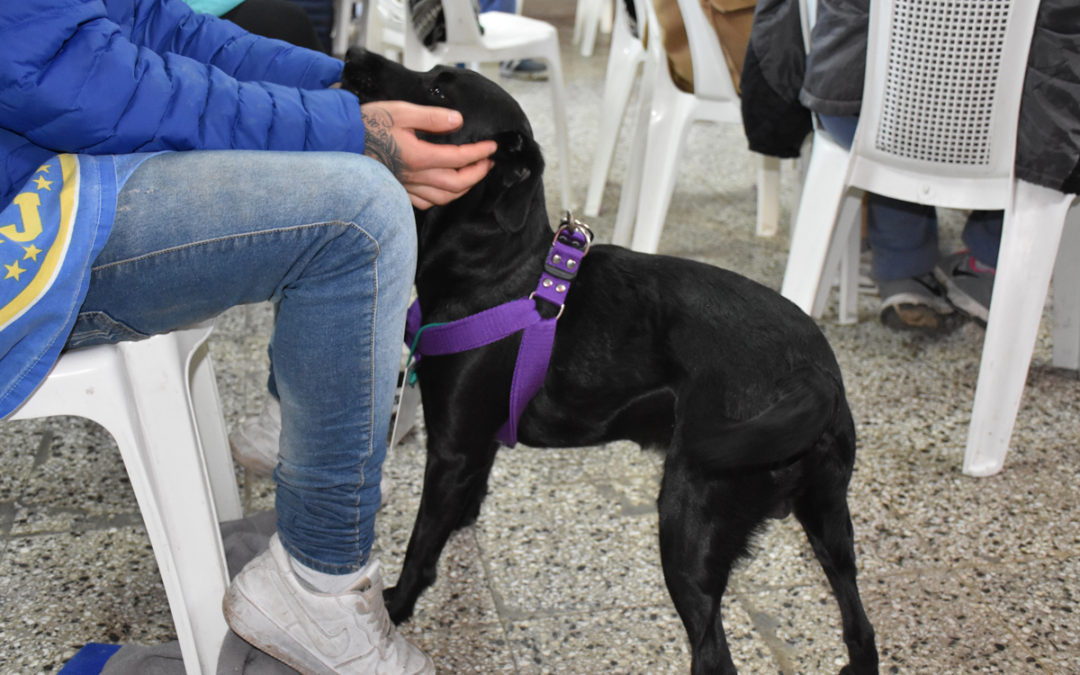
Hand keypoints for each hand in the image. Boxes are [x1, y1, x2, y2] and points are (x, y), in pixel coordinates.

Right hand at [361, 101, 496, 208]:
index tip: (492, 147)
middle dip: (477, 174)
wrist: (340, 140)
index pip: (459, 158)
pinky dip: (441, 199)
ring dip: (462, 189)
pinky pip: (425, 203)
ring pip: (443, 197)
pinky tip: (445, 191)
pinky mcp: (398, 190)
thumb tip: (457, 121)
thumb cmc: (368, 124)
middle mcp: (415, 176)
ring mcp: (406, 186)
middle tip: (488, 163)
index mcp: (419, 156)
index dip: (479, 153)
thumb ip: (432, 117)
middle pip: (456, 183)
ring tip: (472, 176)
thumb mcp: (401, 111)